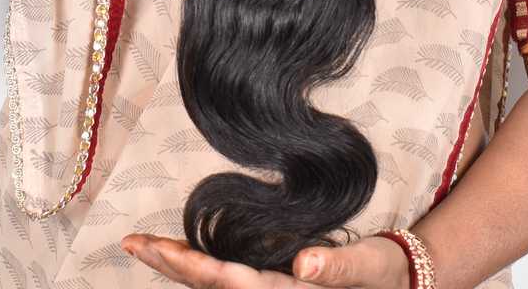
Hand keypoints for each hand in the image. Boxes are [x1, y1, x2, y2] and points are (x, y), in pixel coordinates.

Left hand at [120, 233, 410, 288]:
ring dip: (177, 265)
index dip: (191, 264)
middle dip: (168, 263)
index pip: (228, 281)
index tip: (154, 247)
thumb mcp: (365, 269)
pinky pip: (230, 279)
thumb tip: (304, 263)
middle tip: (129, 242)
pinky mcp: (275, 283)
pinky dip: (201, 266)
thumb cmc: (384, 274)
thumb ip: (337, 267)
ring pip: (214, 283)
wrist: (398, 283)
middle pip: (209, 285)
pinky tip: (185, 258)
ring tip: (144, 247)